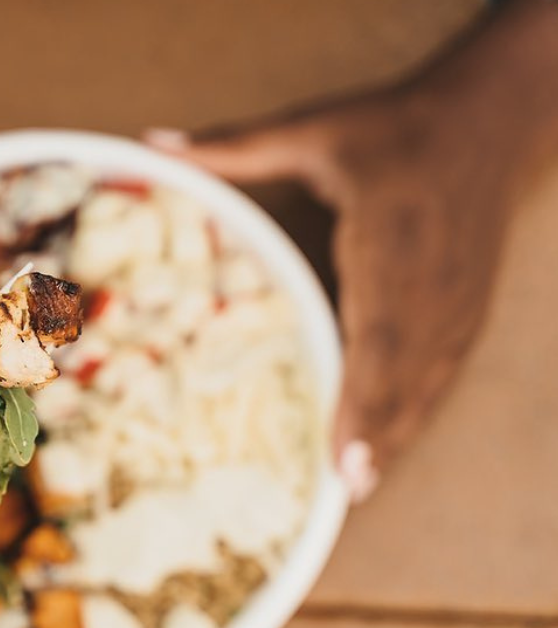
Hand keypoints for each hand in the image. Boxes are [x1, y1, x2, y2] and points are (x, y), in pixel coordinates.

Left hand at [147, 0, 557, 500]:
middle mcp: (431, 275)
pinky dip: (417, 409)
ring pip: (429, 376)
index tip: (345, 452)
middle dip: (379, 431)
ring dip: (398, 432)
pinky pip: (444, 368)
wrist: (494, 116)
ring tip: (360, 485)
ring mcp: (458, 296)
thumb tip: (153, 142)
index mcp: (391, 233)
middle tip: (347, 491)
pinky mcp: (469, 306)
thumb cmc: (393, 127)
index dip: (365, 396)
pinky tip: (389, 445)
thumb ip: (234, 147)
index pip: (381, 328)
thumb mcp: (314, 127)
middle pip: (406, 367)